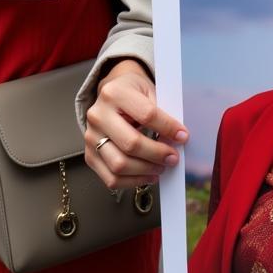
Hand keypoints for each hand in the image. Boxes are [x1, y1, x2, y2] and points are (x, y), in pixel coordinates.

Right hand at [84, 60, 187, 189]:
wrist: (111, 94)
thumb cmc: (134, 93)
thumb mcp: (148, 90)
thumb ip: (161, 111)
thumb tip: (177, 138)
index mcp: (114, 93)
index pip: (146, 114)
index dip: (168, 127)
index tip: (183, 136)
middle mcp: (98, 115)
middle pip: (131, 143)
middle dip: (157, 154)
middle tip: (173, 158)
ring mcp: (91, 137)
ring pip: (119, 165)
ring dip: (146, 170)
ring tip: (161, 167)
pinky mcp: (89, 156)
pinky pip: (111, 178)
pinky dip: (133, 181)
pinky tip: (148, 176)